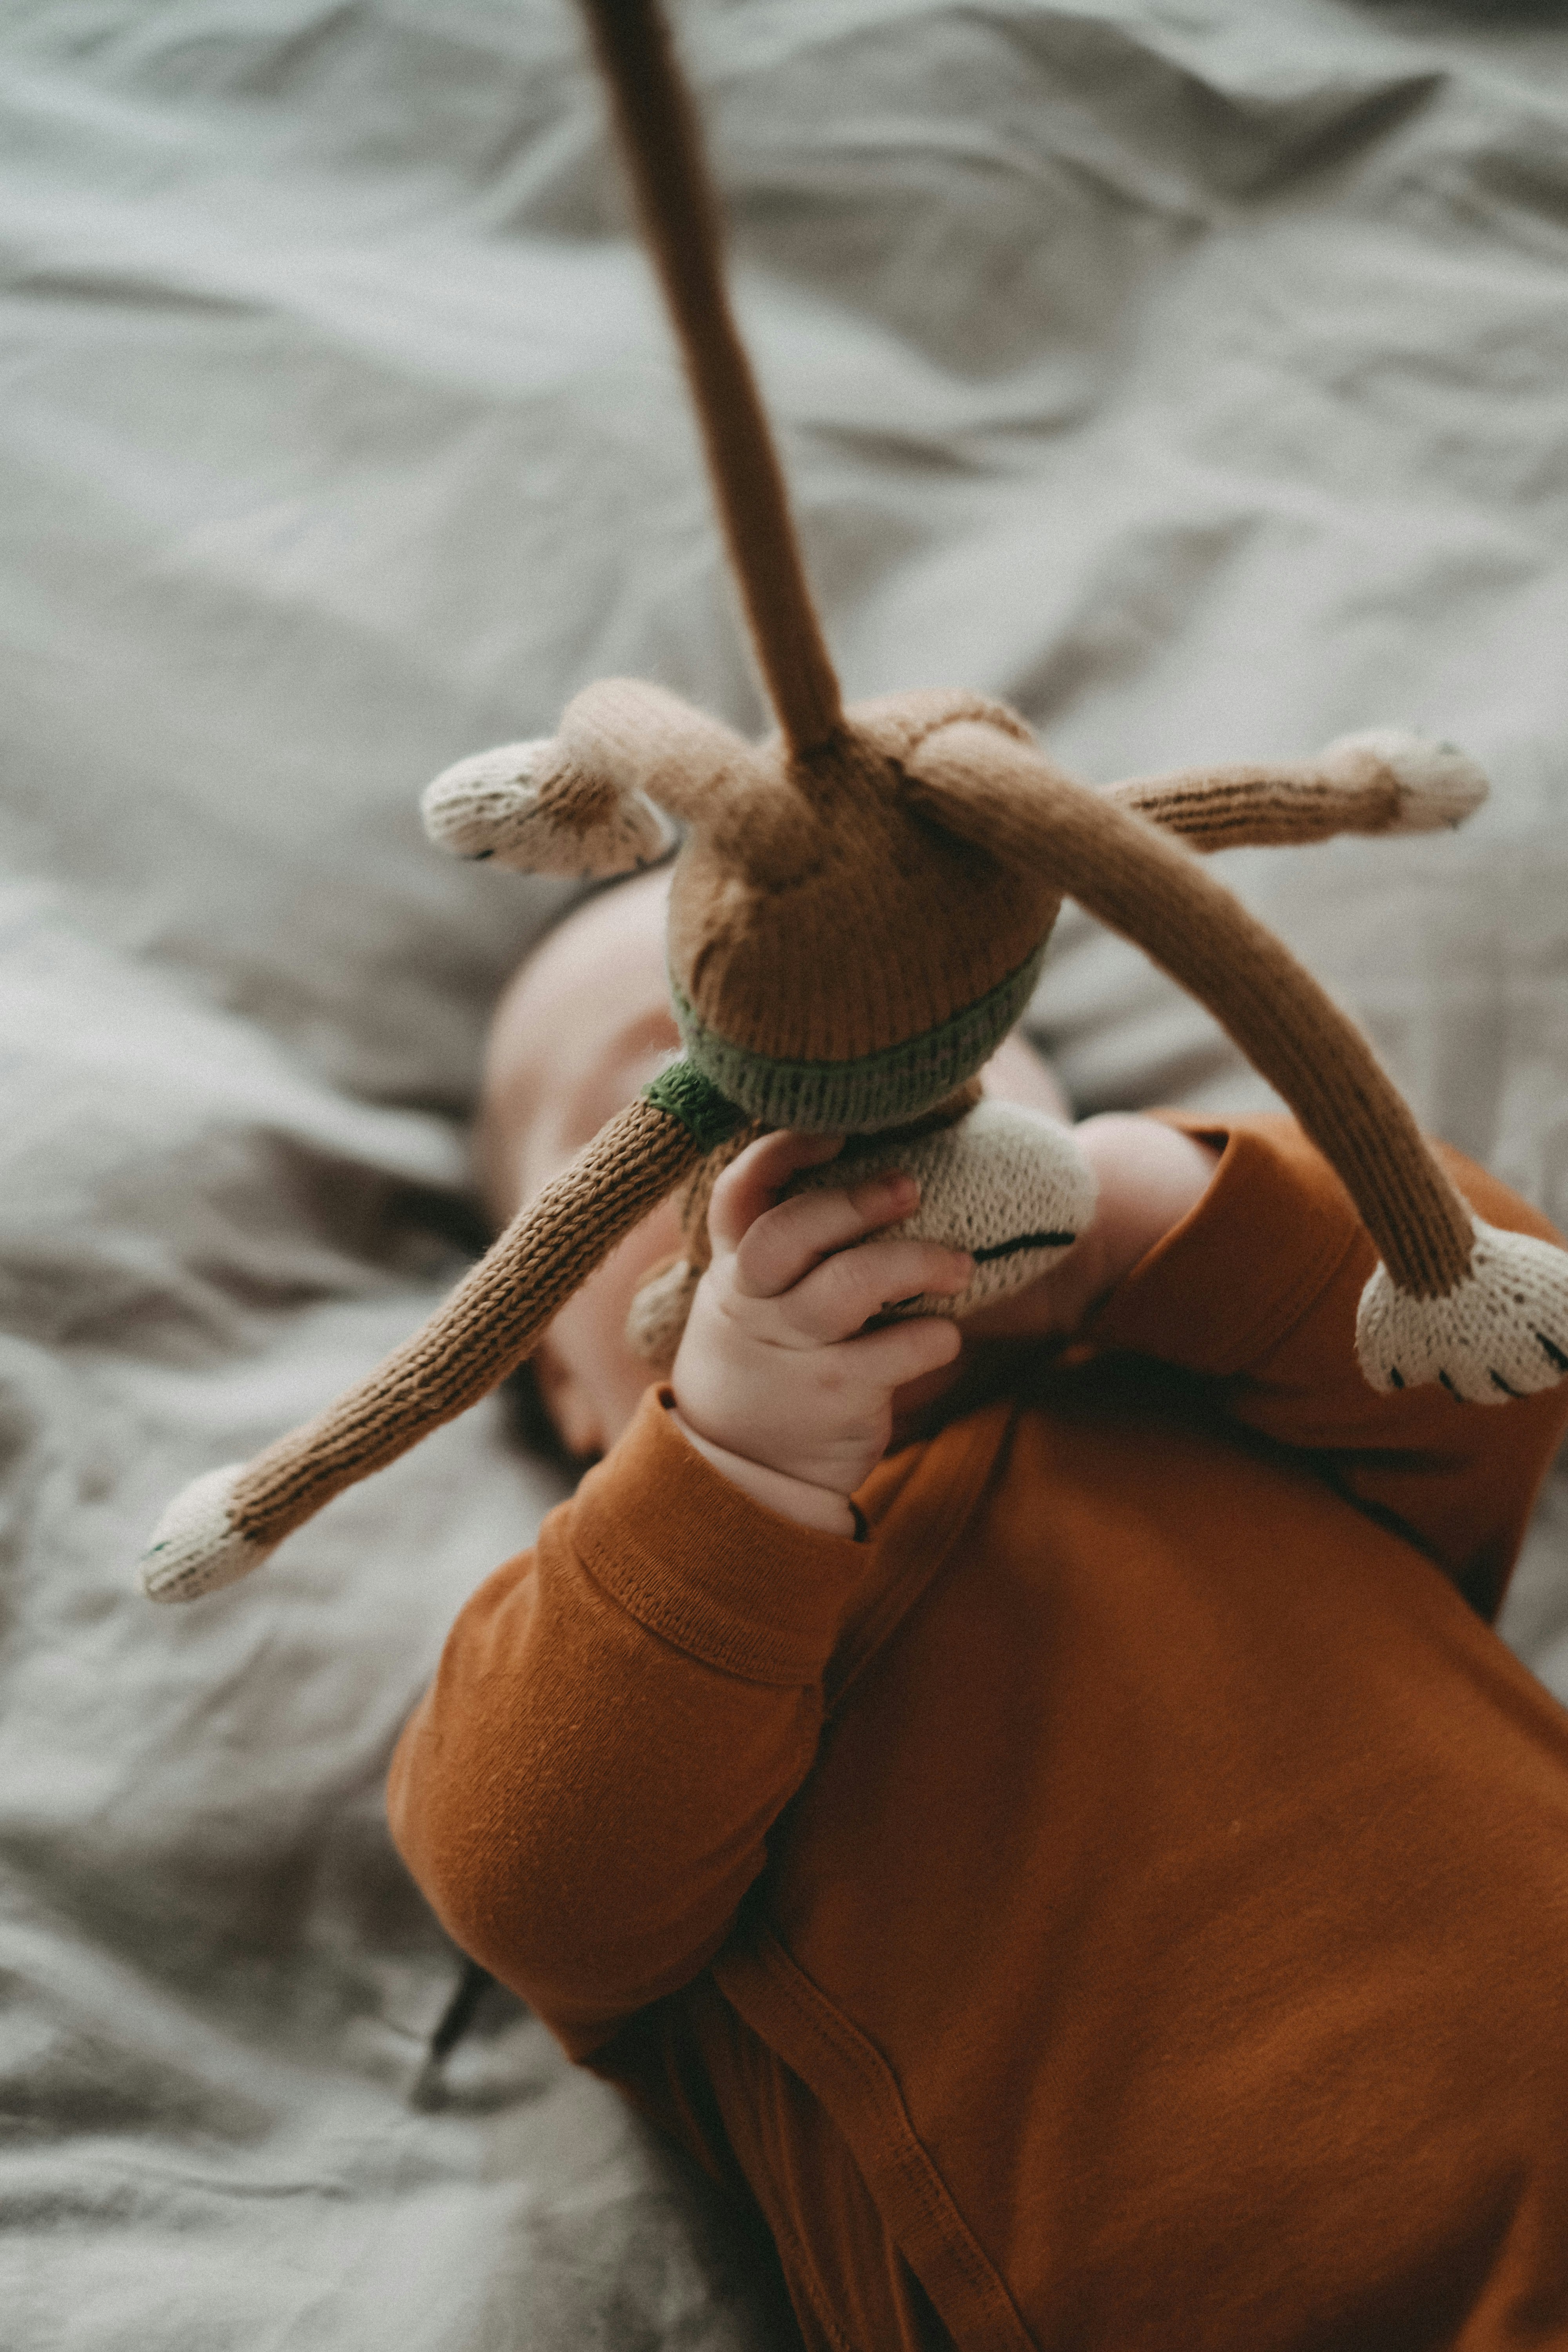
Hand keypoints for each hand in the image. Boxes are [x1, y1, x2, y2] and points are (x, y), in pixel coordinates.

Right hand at [670, 1131, 972, 1532]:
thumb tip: (861, 1165)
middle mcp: (755, 1304)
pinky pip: (898, 1352)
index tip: (831, 1132)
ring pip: (849, 1286)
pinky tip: (945, 1338)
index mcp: (735, 1270)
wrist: (745, 1475)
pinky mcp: (836, 1396)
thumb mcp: (749, 1301)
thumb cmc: (766, 1362)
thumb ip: (783, 1247)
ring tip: (959, 1264)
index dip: (779, 1153)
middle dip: (852, 1202)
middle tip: (911, 1186)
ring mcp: (792, 1352)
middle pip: (787, 1233)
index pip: (739, 1195)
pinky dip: (935, 1338)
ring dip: (915, 1261)